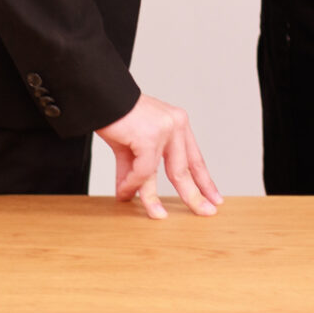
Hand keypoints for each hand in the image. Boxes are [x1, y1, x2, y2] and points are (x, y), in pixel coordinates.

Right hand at [96, 93, 222, 217]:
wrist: (99, 96)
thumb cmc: (116, 116)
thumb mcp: (131, 144)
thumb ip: (134, 167)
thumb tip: (130, 194)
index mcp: (177, 124)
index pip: (194, 157)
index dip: (204, 180)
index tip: (214, 197)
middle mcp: (177, 125)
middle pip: (188, 168)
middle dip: (195, 194)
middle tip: (206, 212)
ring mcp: (166, 130)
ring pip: (167, 173)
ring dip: (157, 199)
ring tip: (158, 216)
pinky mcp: (150, 137)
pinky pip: (143, 171)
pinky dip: (132, 184)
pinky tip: (123, 192)